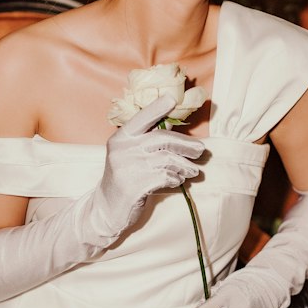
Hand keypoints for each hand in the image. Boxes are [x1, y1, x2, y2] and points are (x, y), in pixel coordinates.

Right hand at [88, 94, 204, 243]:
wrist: (106, 207)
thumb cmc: (125, 177)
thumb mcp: (130, 155)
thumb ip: (147, 140)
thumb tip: (172, 127)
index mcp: (121, 138)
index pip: (141, 118)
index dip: (157, 108)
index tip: (172, 99)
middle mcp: (122, 149)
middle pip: (161, 139)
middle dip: (185, 144)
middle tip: (201, 151)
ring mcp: (127, 167)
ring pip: (167, 159)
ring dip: (184, 165)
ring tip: (192, 171)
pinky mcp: (134, 185)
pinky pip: (164, 177)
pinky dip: (175, 179)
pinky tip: (176, 181)